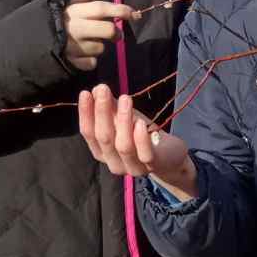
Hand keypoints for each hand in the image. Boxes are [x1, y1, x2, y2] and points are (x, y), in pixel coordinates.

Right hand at [64, 0, 137, 70]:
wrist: (30, 39)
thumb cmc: (57, 19)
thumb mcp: (69, 4)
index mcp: (76, 11)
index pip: (102, 8)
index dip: (120, 9)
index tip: (135, 14)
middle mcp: (75, 28)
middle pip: (107, 30)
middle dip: (116, 33)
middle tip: (116, 35)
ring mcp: (72, 46)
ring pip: (100, 48)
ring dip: (98, 46)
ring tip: (87, 42)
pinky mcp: (70, 61)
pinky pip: (91, 63)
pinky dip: (89, 61)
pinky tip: (81, 55)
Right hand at [77, 84, 197, 199]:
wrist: (170, 155)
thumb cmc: (143, 135)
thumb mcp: (124, 119)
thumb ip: (110, 108)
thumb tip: (97, 89)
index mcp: (102, 152)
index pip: (89, 133)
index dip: (86, 113)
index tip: (86, 93)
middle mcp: (114, 163)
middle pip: (104, 137)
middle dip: (102, 112)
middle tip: (103, 90)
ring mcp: (133, 167)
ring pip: (123, 146)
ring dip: (123, 120)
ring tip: (125, 99)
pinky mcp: (152, 166)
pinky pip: (145, 154)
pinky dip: (141, 139)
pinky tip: (140, 123)